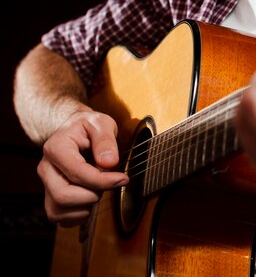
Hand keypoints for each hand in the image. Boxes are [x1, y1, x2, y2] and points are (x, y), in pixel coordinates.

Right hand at [37, 110, 128, 226]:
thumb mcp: (102, 123)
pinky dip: (79, 215)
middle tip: (109, 182)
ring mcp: (46, 185)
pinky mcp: (51, 197)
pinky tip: (91, 200)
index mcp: (56, 148)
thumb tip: (109, 163)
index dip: (102, 180)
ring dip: (86, 206)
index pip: (77, 173)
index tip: (123, 179)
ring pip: (59, 211)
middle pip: (63, 196)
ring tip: (98, 188)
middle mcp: (46, 168)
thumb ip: (105, 140)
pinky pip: (60, 218)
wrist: (76, 131)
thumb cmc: (89, 126)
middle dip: (93, 194)